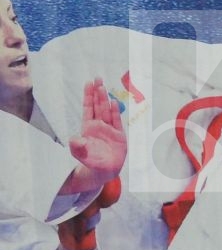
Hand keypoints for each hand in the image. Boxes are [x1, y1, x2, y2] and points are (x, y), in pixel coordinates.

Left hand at [61, 79, 125, 197]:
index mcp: (88, 127)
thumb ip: (77, 146)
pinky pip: (117, 121)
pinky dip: (115, 112)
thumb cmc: (91, 161)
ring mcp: (109, 129)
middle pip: (97, 106)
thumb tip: (74, 138)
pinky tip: (114, 102)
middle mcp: (99, 125)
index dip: (88, 96)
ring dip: (105, 99)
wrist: (104, 170)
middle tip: (97, 79)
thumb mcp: (80, 153)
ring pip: (106, 111)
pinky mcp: (119, 135)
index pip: (88, 108)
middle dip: (97, 92)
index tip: (88, 84)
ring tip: (103, 87)